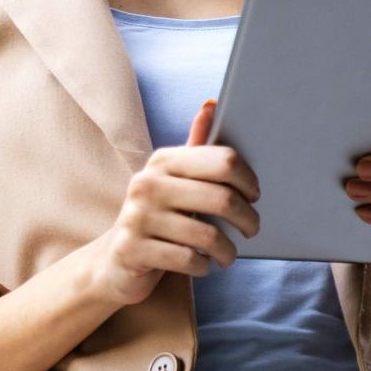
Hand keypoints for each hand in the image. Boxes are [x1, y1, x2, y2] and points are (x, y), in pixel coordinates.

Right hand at [85, 98, 261, 307]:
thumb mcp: (174, 180)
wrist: (116, 261)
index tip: (254, 196)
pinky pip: (189, 260)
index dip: (248, 180)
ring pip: (208, 236)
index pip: (223, 161)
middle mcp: (147, 184)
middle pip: (222, 198)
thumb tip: (211, 104)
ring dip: (228, 250)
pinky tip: (203, 264)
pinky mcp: (133, 250)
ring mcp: (137, 217)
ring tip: (229, 255)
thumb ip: (196, 147)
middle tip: (252, 229)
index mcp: (163, 161)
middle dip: (247, 219)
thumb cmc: (158, 216)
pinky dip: (204, 266)